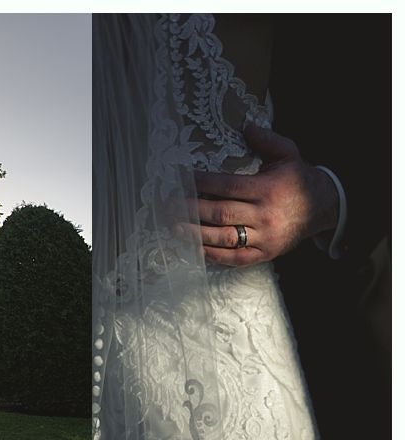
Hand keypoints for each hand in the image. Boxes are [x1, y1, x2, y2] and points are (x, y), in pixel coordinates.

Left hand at [186, 125, 338, 266]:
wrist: (327, 207)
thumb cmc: (299, 178)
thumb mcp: (288, 153)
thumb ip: (266, 140)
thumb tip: (245, 125)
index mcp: (267, 189)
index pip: (227, 186)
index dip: (202, 184)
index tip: (181, 179)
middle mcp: (265, 214)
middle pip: (221, 213)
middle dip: (192, 210)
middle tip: (168, 206)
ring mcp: (265, 237)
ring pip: (224, 238)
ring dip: (196, 234)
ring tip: (174, 227)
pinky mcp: (265, 254)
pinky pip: (235, 258)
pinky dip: (213, 255)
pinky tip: (194, 248)